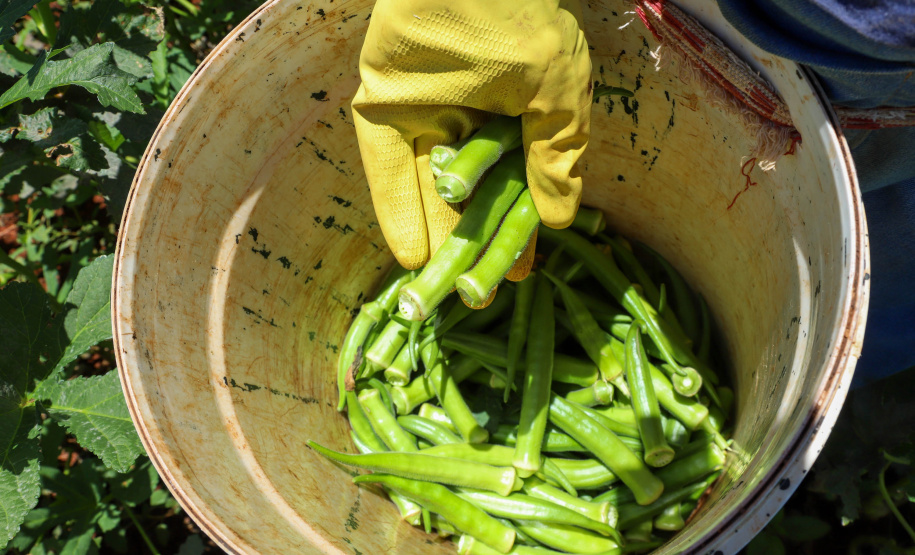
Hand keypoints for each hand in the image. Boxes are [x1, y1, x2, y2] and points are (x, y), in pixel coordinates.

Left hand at [352, 0, 591, 270]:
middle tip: (474, 296)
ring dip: (433, 238)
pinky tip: (409, 254)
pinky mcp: (384, 106)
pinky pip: (386, 166)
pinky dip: (397, 208)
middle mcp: (469, 119)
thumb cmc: (520, 20)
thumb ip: (557, 153)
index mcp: (518, 114)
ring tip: (434, 293)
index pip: (517, 187)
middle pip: (470, 197)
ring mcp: (424, 114)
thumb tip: (561, 218)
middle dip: (471, 246)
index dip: (516, 230)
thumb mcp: (557, 91)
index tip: (518, 271)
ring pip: (428, 189)